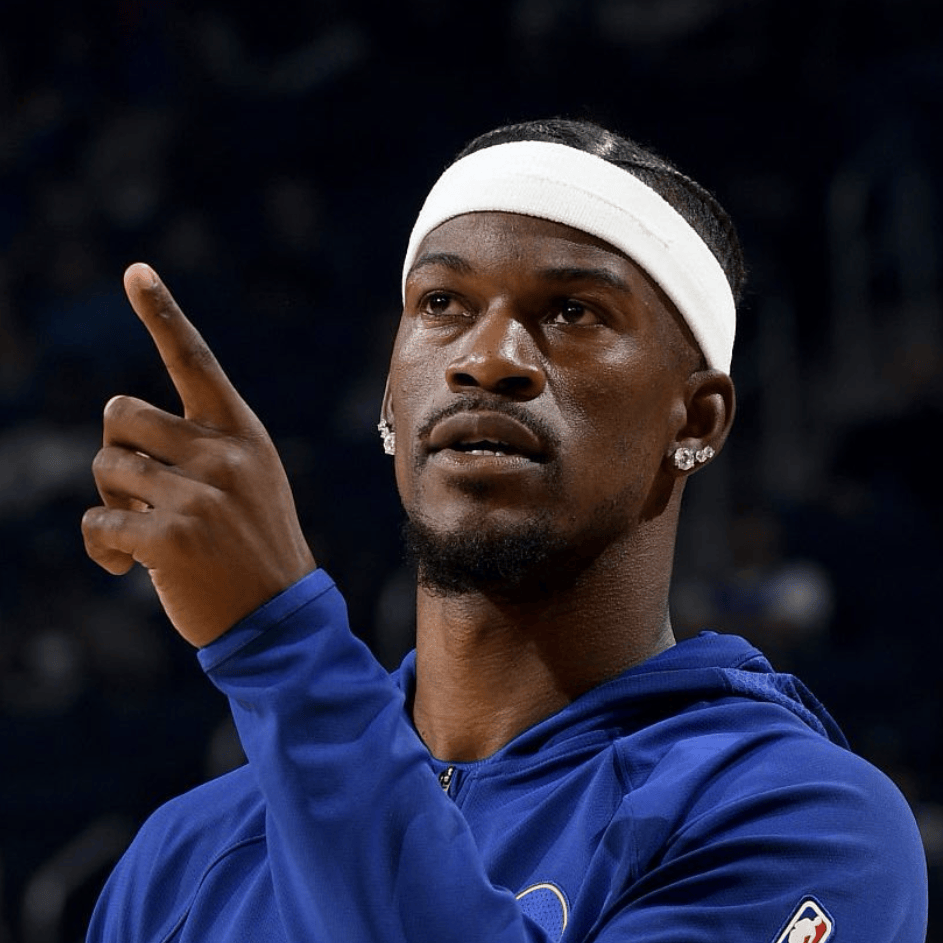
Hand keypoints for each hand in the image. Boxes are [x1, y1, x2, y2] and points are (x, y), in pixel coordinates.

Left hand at [82, 263, 316, 646]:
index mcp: (242, 433)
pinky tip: (123, 566)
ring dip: (109, 500)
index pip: (196, 361)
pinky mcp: (172, 537)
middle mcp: (223, 454)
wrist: (280, 613)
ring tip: (138, 532)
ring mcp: (200, 494)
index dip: (163, 314)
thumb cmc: (254, 542)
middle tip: (139, 491)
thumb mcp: (250, 479)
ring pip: (105, 465)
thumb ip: (203, 445)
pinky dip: (100, 546)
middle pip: (119, 413)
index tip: (135, 271)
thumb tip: (123, 432)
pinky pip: (98, 521)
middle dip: (115, 451)